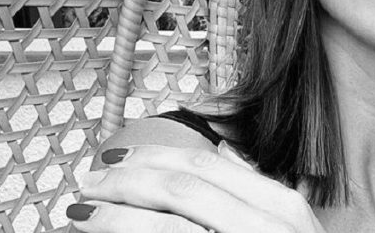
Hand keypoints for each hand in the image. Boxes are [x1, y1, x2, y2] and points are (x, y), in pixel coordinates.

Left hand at [67, 144, 325, 232]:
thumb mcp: (291, 227)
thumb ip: (255, 191)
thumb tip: (223, 150)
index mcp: (281, 207)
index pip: (205, 166)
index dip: (152, 157)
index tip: (116, 155)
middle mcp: (264, 229)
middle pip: (180, 191)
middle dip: (125, 182)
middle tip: (89, 183)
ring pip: (166, 229)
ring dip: (115, 219)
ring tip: (83, 215)